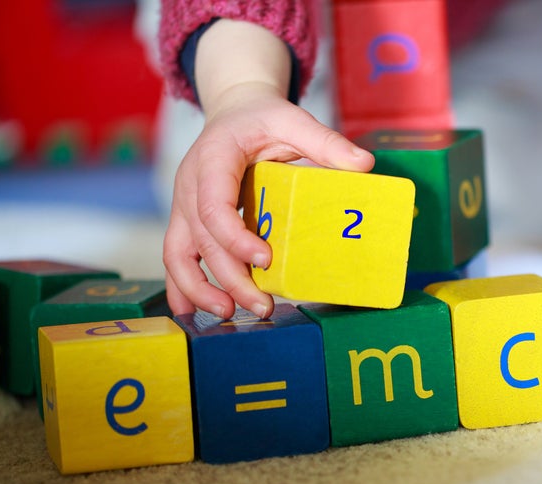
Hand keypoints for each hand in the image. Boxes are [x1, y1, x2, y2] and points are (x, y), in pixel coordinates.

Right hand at [162, 20, 373, 318]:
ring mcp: (184, 205)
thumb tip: (365, 164)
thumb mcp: (293, 119)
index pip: (214, 205)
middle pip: (203, 239)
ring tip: (230, 314)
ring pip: (178, 253)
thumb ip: (325, 142)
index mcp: (213, 158)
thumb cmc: (264, 119)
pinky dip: (182, 286)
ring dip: (199, 288)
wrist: (236, 113)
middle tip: (263, 304)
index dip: (236, 237)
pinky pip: (176, 256)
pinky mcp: (187, 221)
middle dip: (230, 277)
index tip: (266, 259)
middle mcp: (190, 184)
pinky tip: (192, 312)